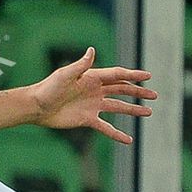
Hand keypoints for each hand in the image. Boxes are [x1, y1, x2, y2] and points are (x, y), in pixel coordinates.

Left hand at [30, 48, 156, 143]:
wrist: (37, 107)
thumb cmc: (48, 88)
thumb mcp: (65, 75)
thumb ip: (81, 65)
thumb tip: (92, 51)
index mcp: (92, 77)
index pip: (118, 75)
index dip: (133, 75)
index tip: (148, 76)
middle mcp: (95, 90)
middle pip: (122, 90)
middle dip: (138, 92)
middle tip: (154, 95)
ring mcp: (93, 105)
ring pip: (118, 107)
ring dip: (133, 109)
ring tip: (148, 112)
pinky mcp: (88, 119)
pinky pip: (106, 127)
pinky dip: (117, 134)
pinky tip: (128, 140)